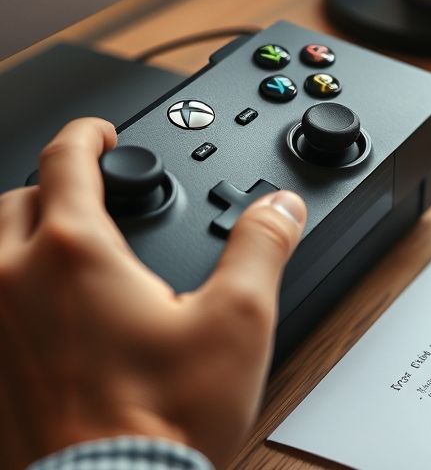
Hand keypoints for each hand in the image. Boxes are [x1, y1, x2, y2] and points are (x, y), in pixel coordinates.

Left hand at [0, 118, 306, 467]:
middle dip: (50, 185)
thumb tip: (281, 206)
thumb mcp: (237, 322)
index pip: (66, 161)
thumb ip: (260, 247)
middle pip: (14, 199)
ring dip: (19, 234)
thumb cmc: (163, 418)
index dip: (88, 136)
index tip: (101, 134)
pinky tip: (39, 315)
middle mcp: (16, 281)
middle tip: (85, 191)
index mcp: (77, 254)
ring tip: (57, 244)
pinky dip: (9, 292)